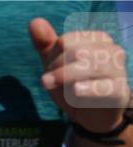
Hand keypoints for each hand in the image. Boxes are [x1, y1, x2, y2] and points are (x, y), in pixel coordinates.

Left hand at [31, 18, 128, 133]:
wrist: (92, 117)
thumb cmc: (74, 87)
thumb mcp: (56, 66)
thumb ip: (46, 44)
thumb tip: (35, 22)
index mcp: (98, 39)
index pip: (65, 41)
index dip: (51, 59)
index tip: (52, 72)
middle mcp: (112, 50)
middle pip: (74, 52)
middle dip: (56, 70)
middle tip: (50, 83)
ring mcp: (118, 70)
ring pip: (86, 66)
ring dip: (64, 80)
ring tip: (59, 90)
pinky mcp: (119, 91)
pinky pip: (101, 88)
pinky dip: (83, 91)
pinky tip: (75, 93)